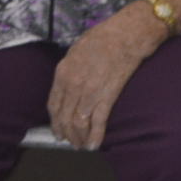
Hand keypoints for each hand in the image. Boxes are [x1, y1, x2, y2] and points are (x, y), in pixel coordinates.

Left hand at [46, 24, 152, 149]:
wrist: (126, 34)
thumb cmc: (103, 38)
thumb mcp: (75, 52)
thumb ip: (70, 71)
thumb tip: (68, 85)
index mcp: (62, 73)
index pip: (53, 104)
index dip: (55, 120)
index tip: (57, 130)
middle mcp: (72, 84)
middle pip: (64, 116)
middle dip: (66, 133)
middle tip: (69, 143)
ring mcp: (89, 91)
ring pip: (78, 122)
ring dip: (79, 137)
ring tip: (82, 146)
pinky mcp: (107, 96)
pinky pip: (97, 121)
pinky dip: (95, 135)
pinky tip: (94, 145)